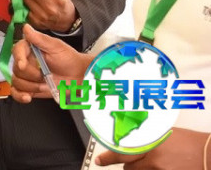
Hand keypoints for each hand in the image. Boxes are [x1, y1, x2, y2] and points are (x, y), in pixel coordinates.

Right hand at [10, 24, 91, 102]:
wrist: (78, 76)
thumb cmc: (69, 59)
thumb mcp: (56, 47)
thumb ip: (40, 39)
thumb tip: (26, 27)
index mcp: (30, 49)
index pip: (17, 51)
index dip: (18, 58)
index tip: (24, 65)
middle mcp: (25, 61)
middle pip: (16, 69)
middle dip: (31, 76)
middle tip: (44, 76)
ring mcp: (26, 76)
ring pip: (16, 82)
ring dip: (31, 86)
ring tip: (45, 85)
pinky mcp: (28, 88)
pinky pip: (16, 93)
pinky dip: (19, 96)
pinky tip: (28, 97)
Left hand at [95, 127, 209, 168]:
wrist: (209, 154)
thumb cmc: (189, 141)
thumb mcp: (163, 133)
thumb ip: (144, 137)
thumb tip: (129, 138)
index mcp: (150, 141)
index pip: (121, 150)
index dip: (108, 157)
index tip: (99, 160)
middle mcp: (153, 156)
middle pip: (127, 166)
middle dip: (122, 163)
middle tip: (112, 162)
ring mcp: (159, 169)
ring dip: (138, 168)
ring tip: (148, 161)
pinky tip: (156, 166)